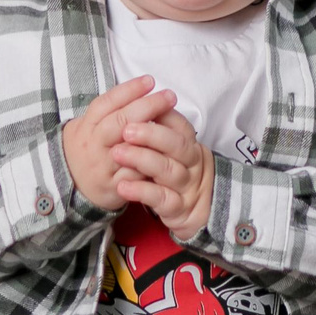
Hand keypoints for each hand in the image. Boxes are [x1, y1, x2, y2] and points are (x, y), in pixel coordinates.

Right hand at [61, 76, 177, 212]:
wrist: (70, 183)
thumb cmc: (88, 147)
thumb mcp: (89, 125)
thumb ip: (110, 110)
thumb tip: (141, 87)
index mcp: (86, 126)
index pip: (105, 103)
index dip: (128, 90)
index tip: (150, 81)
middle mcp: (93, 145)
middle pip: (118, 122)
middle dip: (146, 107)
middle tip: (169, 96)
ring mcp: (102, 167)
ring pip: (127, 149)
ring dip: (151, 136)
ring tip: (172, 123)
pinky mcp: (113, 187)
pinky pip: (135, 175)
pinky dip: (150, 164)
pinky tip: (168, 152)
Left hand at [112, 107, 214, 241]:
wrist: (198, 212)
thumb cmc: (177, 173)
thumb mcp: (174, 150)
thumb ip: (162, 130)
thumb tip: (140, 102)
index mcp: (189, 144)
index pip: (179, 124)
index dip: (161, 113)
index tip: (139, 104)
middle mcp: (190, 163)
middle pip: (177, 144)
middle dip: (151, 134)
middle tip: (127, 130)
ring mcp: (185, 185)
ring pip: (168, 170)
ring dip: (141, 159)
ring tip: (117, 153)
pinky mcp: (177, 207)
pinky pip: (160, 198)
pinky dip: (141, 191)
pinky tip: (122, 187)